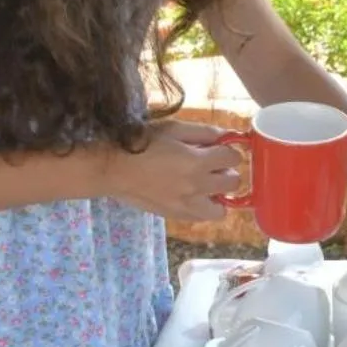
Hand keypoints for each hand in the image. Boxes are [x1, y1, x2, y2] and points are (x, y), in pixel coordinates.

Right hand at [97, 120, 243, 220]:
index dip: (228, 150)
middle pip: (234, 182)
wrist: (113, 169)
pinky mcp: (175, 216)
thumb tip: (226, 135)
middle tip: (212, 165)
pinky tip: (190, 194)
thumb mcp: (173, 128)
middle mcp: (196, 187)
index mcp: (196, 162)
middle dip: (226, 171)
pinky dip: (202, 207)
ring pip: (221, 209)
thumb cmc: (140, 143)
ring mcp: (186, 205)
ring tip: (204, 185)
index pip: (233, 158)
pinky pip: (201, 217)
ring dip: (218, 196)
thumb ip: (203, 132)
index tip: (219, 148)